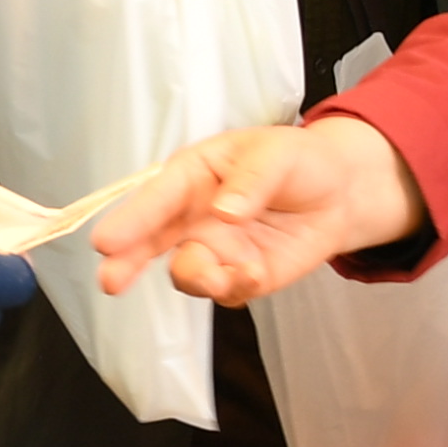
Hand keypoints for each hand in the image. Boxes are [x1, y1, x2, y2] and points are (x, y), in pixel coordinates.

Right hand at [90, 117, 424, 306]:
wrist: (341, 193)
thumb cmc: (299, 160)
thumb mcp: (277, 154)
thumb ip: (250, 181)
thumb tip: (224, 212)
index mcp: (193, 175)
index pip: (156, 197)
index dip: (130, 219)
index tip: (106, 242)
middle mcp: (193, 215)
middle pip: (149, 242)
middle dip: (128, 262)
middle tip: (111, 281)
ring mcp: (214, 249)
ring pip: (186, 272)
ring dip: (199, 278)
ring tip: (225, 276)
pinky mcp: (238, 276)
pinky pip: (225, 292)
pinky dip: (237, 287)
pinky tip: (256, 273)